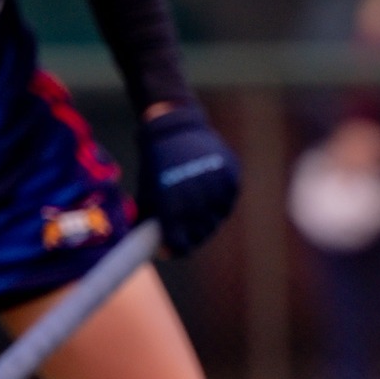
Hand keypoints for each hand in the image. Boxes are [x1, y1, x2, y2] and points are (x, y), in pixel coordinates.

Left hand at [138, 101, 241, 256]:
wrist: (176, 127)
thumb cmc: (156, 163)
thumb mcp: (147, 193)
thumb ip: (153, 223)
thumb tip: (161, 251)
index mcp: (173, 205)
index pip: (181, 244)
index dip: (176, 249)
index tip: (172, 248)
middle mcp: (198, 199)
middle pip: (201, 234)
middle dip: (192, 235)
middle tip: (184, 230)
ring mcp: (218, 188)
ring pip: (217, 219)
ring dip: (206, 219)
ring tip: (195, 208)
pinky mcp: (232, 178)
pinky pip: (227, 202)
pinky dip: (218, 203)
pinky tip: (206, 194)